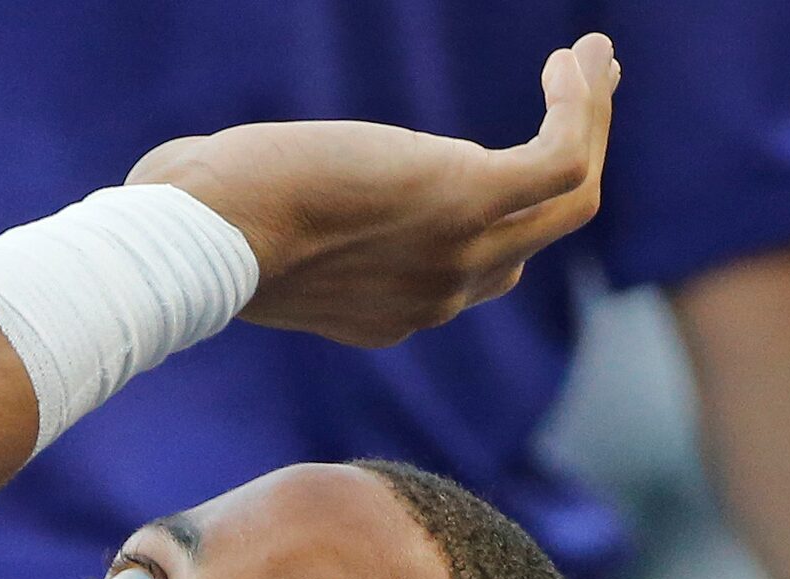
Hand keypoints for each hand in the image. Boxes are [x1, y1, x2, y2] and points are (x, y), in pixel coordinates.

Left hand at [127, 34, 616, 348]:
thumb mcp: (254, 234)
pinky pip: (563, 157)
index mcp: (392, 310)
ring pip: (570, 196)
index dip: (507, 210)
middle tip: (579, 91)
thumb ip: (288, 223)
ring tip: (590, 59)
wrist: (208, 235)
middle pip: (540, 235)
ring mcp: (462, 255)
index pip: (477, 267)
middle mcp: (441, 295)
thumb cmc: (198, 226)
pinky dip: (582, 105)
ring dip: (589, 121)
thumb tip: (239, 175)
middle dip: (571, 161)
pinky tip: (579, 57)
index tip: (511, 148)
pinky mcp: (470, 200)